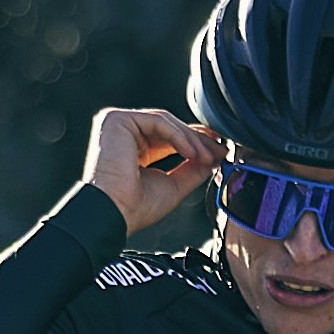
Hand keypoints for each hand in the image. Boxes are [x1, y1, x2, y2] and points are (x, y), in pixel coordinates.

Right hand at [88, 107, 214, 233]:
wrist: (114, 213)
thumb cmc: (135, 207)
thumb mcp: (174, 185)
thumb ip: (192, 169)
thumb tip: (213, 158)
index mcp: (134, 149)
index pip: (168, 137)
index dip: (194, 142)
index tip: (216, 151)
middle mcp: (124, 134)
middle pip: (169, 127)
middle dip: (198, 139)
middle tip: (218, 151)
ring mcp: (118, 125)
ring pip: (166, 123)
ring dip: (191, 140)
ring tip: (207, 158)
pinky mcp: (117, 120)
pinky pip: (158, 122)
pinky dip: (179, 136)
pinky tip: (192, 153)